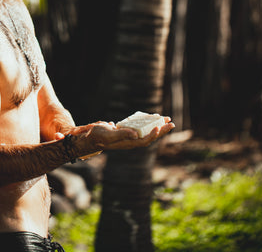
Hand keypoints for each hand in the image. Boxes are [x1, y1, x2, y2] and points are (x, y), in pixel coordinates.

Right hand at [59, 117, 174, 156]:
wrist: (90, 137)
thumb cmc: (98, 136)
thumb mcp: (108, 134)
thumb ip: (121, 134)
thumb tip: (135, 134)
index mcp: (128, 143)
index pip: (145, 141)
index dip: (154, 135)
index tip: (160, 126)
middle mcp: (131, 141)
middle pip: (150, 137)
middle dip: (162, 130)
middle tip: (172, 123)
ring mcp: (129, 137)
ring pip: (147, 132)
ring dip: (157, 126)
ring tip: (166, 119)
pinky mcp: (127, 132)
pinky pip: (141, 128)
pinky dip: (148, 123)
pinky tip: (151, 118)